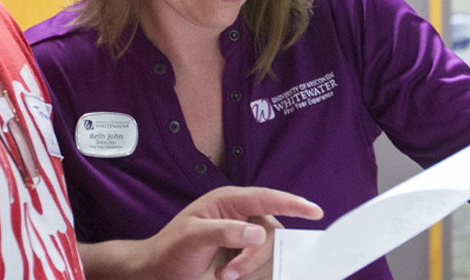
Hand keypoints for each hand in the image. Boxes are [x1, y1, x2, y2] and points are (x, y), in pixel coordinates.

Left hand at [120, 186, 322, 279]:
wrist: (155, 274)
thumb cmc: (169, 251)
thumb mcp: (193, 238)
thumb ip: (225, 232)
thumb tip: (259, 233)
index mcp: (228, 201)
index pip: (266, 198)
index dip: (292, 203)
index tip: (315, 211)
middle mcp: (239, 215)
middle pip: (271, 231)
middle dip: (254, 256)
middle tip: (228, 274)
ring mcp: (242, 236)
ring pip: (267, 251)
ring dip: (248, 268)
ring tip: (221, 277)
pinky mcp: (241, 255)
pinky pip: (260, 264)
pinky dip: (248, 273)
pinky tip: (227, 277)